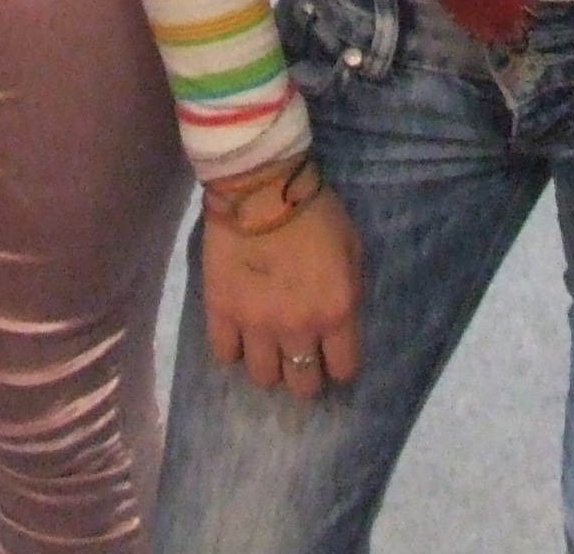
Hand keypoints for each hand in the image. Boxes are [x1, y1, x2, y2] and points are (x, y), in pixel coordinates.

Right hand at [200, 176, 363, 399]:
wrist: (261, 188)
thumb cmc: (315, 212)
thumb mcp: (352, 249)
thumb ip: (348, 292)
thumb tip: (338, 322)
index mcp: (335, 312)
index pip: (343, 369)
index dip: (339, 366)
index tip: (332, 356)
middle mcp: (297, 328)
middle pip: (302, 385)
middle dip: (304, 375)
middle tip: (299, 356)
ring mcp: (256, 325)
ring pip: (263, 377)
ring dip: (268, 364)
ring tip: (267, 346)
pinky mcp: (221, 312)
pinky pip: (224, 354)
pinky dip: (233, 348)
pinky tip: (238, 332)